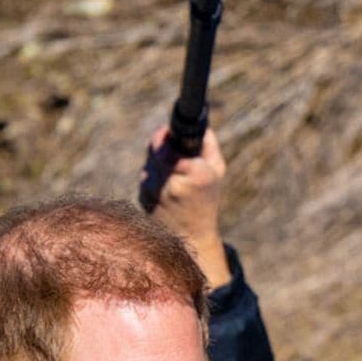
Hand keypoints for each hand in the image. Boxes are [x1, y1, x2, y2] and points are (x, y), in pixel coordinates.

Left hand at [141, 125, 231, 289]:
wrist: (192, 236)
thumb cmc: (207, 199)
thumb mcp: (217, 170)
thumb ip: (207, 143)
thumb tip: (196, 124)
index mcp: (196, 175)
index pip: (164, 146)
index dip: (163, 136)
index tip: (167, 134)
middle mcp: (173, 184)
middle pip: (154, 151)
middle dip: (161, 146)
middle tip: (171, 149)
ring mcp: (155, 194)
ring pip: (148, 164)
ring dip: (157, 163)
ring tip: (173, 175)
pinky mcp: (143, 200)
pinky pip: (145, 178)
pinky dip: (153, 178)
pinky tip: (165, 191)